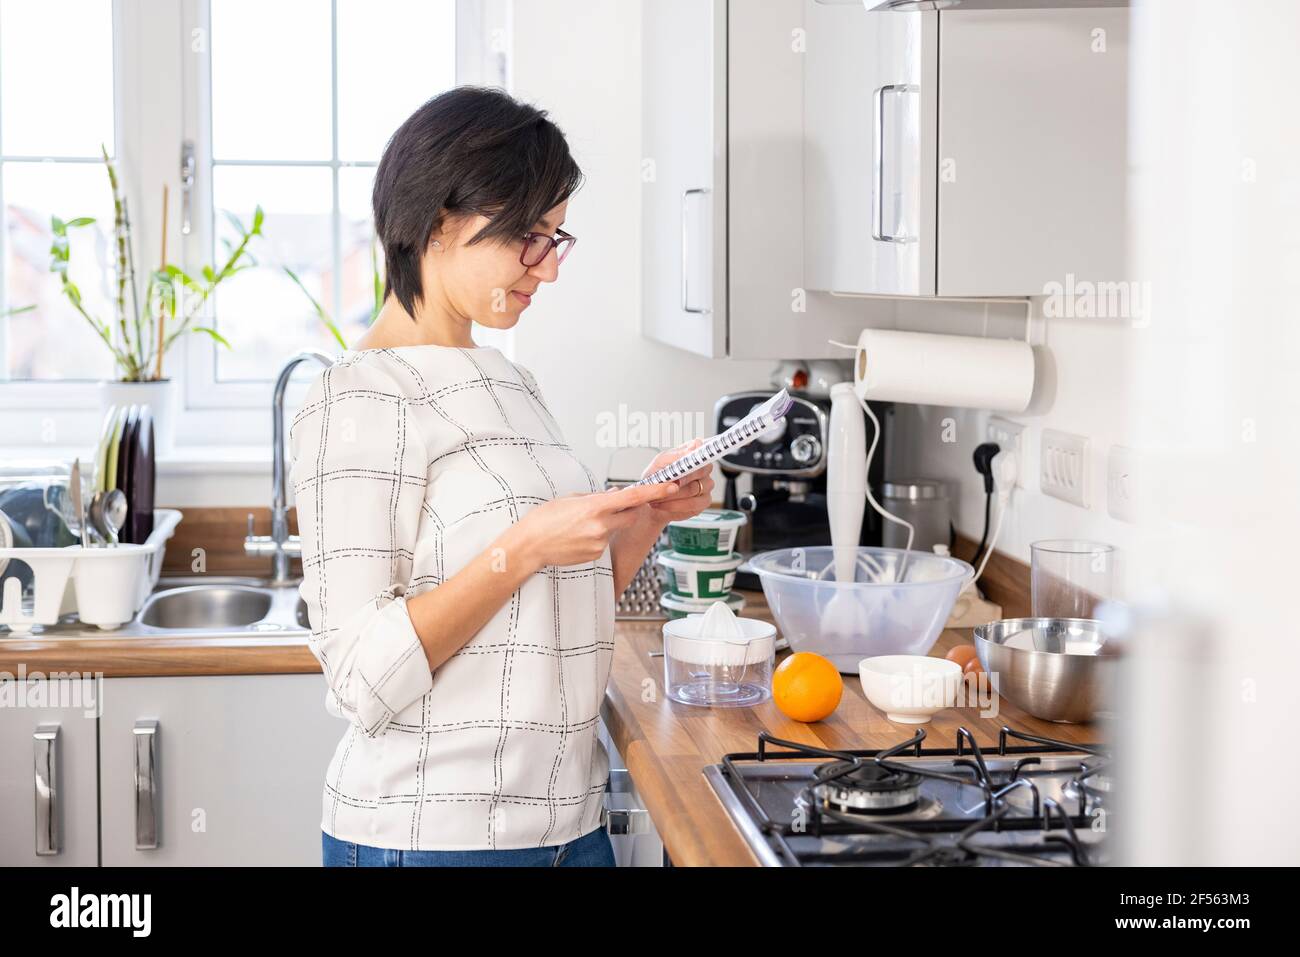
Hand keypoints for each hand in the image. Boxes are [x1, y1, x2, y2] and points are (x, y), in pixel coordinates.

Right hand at [516, 481, 681, 567]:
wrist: (529, 546)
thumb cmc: (544, 520)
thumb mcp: (570, 499)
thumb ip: (596, 497)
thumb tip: (615, 495)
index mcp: (595, 507)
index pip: (633, 497)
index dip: (655, 491)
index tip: (671, 485)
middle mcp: (601, 525)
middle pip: (631, 515)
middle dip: (629, 509)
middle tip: (613, 505)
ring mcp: (599, 543)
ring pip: (616, 529)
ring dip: (608, 524)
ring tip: (582, 524)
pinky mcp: (596, 555)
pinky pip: (605, 542)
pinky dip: (598, 537)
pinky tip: (578, 536)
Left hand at [641, 439, 715, 522]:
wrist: (649, 500)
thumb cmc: (655, 478)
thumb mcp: (658, 464)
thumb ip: (675, 455)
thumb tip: (693, 447)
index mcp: (692, 454)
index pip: (703, 450)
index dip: (696, 455)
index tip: (686, 461)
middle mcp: (702, 469)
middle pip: (702, 470)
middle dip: (681, 478)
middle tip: (666, 483)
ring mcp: (705, 486)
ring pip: (695, 489)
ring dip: (674, 494)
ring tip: (658, 496)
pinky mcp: (703, 502)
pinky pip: (693, 505)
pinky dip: (675, 506)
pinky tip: (663, 504)